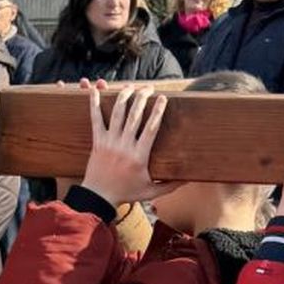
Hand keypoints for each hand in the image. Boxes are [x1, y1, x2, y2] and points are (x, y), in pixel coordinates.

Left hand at [78, 81, 174, 205]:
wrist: (99, 197)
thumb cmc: (126, 194)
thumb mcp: (151, 192)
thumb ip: (171, 185)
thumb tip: (189, 180)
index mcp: (139, 156)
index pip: (151, 128)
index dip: (158, 111)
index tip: (163, 98)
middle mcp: (124, 146)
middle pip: (135, 116)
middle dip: (143, 98)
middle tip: (150, 88)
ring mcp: (110, 142)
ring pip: (117, 114)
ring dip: (124, 97)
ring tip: (131, 86)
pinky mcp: (98, 141)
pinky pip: (96, 119)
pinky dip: (94, 104)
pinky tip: (95, 90)